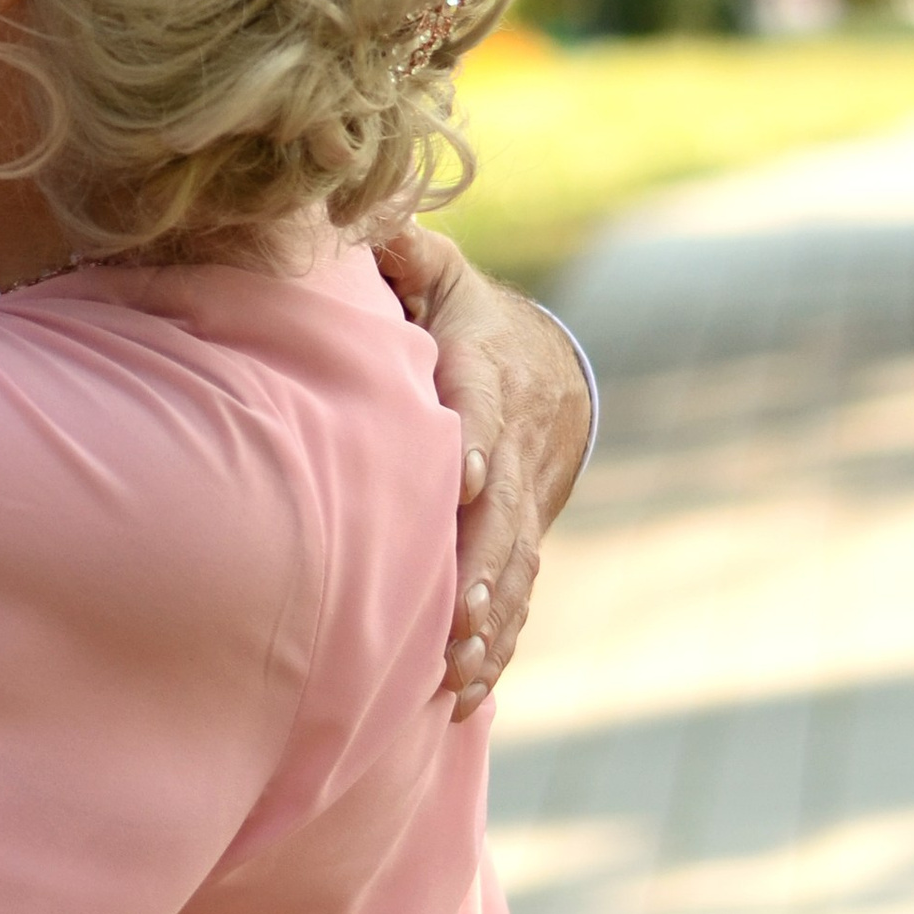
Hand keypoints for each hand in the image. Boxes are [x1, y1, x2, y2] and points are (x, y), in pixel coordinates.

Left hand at [374, 226, 591, 716]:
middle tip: (458, 612)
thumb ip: (401, 248)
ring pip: (511, 567)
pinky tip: (465, 699)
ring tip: (456, 675)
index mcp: (483, 375)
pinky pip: (513, 600)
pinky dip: (495, 648)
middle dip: (483, 561)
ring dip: (488, 623)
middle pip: (501, 509)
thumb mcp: (438, 272)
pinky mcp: (517, 544)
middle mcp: (508, 448)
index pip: (480, 407)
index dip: (472, 439)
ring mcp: (519, 503)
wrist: (546, 367)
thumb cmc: (461, 315)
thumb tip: (367, 215)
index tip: (459, 474)